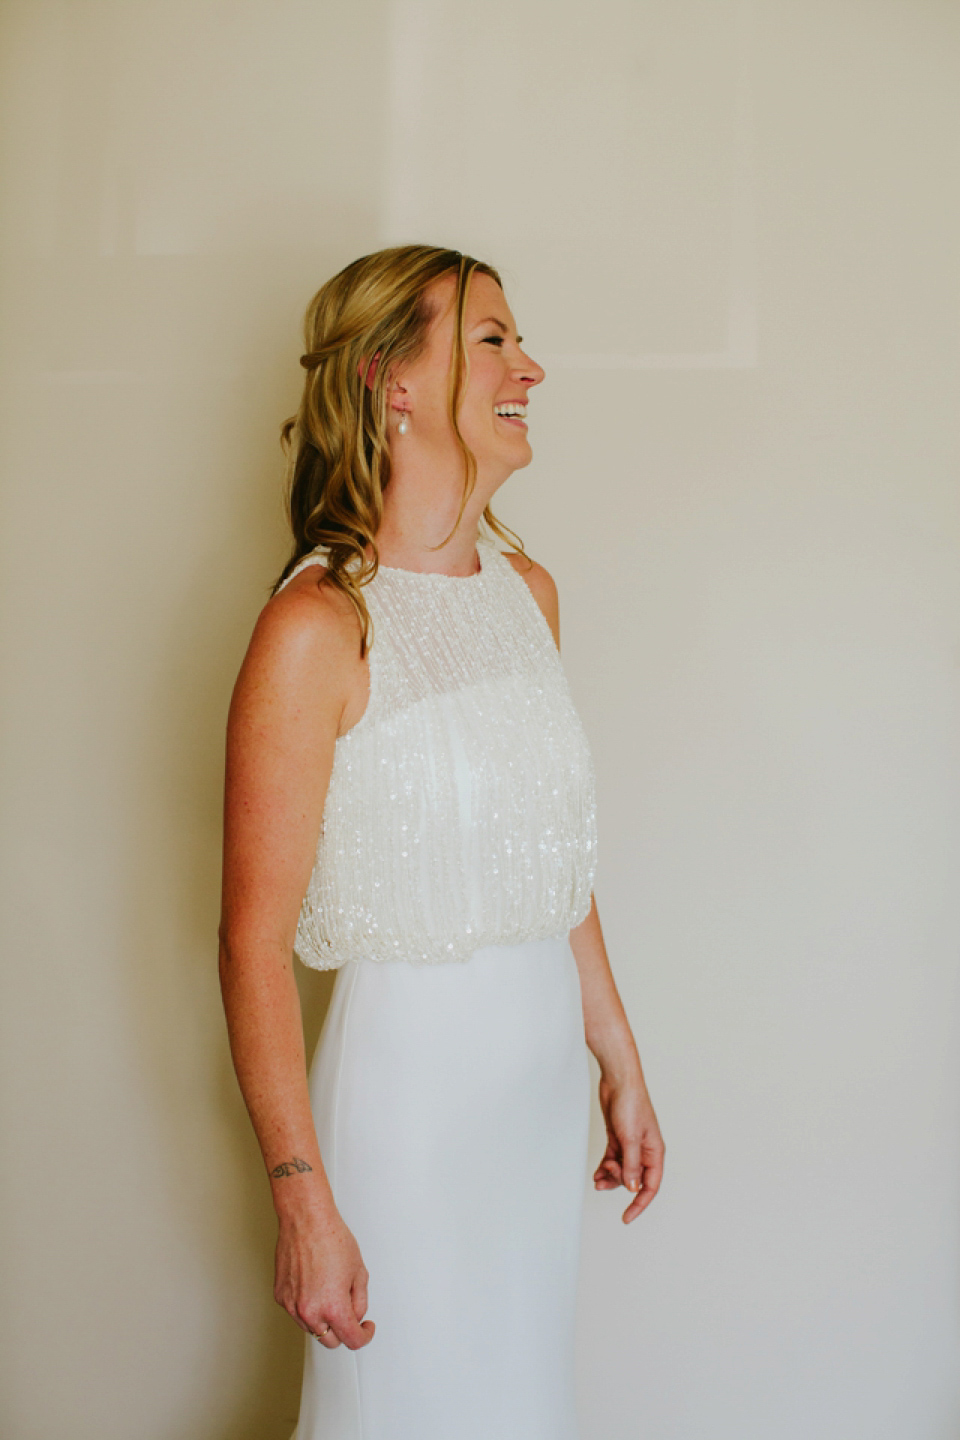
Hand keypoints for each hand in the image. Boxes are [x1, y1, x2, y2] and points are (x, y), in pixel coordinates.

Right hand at [273, 1205, 374, 1348]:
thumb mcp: (359, 1271)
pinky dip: (307, 1306)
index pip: (351, 1340)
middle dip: (342, 1331)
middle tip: (349, 1312)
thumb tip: (355, 1315)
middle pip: (330, 1341)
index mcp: (333, 1307)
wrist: (306, 1220)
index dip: (363, 1336)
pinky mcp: (280, 1297)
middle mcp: (310, 1312)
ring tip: (329, 1291)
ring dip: (323, 1319)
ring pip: (312, 1328)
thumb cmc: (332, 1239)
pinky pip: (297, 1312)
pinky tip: (313, 1285)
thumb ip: (360, 1301)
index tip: (365, 1329)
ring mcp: (292, 1306)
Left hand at [594, 1070, 664, 1223]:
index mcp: (654, 1152)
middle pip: (633, 1179)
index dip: (640, 1204)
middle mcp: (644, 1151)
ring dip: (609, 1176)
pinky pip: (612, 1160)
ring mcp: (630, 1145)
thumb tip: (633, 1189)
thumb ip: (631, 1165)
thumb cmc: (631, 1103)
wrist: (618, 1081)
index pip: (650, 1185)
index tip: (627, 1217)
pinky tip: (597, 1174)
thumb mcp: (630, 1138)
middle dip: (618, 1182)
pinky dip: (604, 1168)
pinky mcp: (618, 1138)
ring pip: (621, 1171)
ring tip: (598, 1177)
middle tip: (605, 1175)